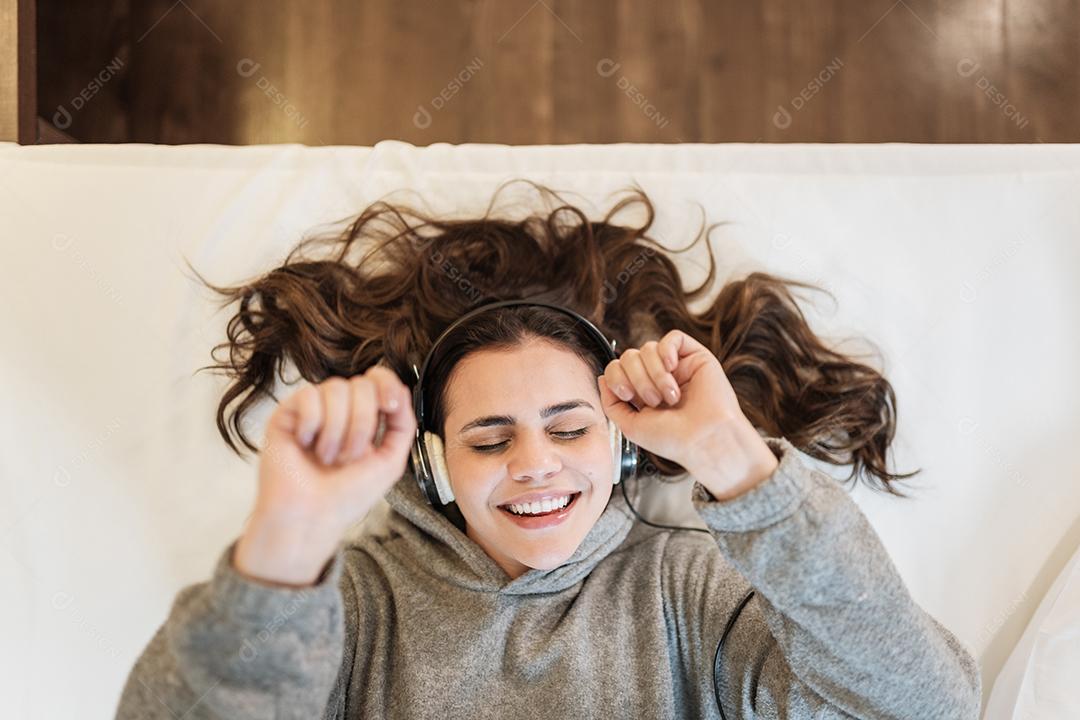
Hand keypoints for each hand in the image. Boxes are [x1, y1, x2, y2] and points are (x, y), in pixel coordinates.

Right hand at [235, 365, 416, 585]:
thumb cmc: (347, 496)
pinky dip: (312, 424)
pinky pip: (308, 396)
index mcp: (363, 416)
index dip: (386, 384)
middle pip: (360, 384)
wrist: (312, 518)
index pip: (377, 378)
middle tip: (349, 456)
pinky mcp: (287, 414)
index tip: (390, 407)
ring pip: (335, 388)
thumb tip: (401, 389)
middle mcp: (338, 409)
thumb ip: (403, 424)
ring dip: (337, 430)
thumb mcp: (390, 461)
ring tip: (327, 457)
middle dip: (362, 424)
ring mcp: (312, 410)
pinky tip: (306, 445)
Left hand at [596, 329, 777, 499]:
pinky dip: (667, 351)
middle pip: (629, 356)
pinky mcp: (695, 357)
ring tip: (670, 395)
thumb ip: (610, 403)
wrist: (704, 440)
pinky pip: (673, 338)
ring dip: (654, 373)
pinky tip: (672, 368)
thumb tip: (602, 378)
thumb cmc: (672, 439)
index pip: (616, 369)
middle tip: (653, 401)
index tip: (627, 395)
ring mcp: (677, 366)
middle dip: (636, 378)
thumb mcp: (630, 426)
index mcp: (642, 393)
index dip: (616, 377)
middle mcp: (658, 377)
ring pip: (648, 348)